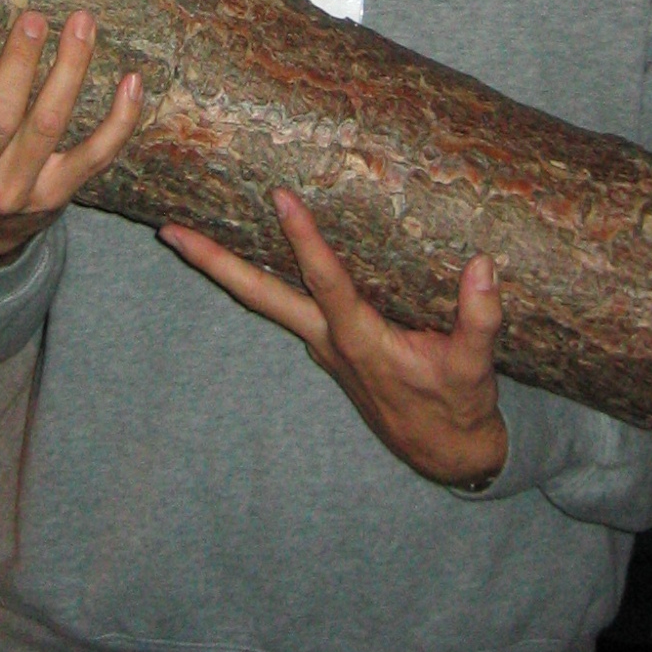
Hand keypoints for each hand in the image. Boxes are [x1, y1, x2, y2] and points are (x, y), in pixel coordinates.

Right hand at [0, 10, 142, 265]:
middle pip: (2, 126)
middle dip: (20, 71)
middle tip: (36, 18)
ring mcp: (23, 189)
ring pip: (51, 132)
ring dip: (70, 76)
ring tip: (82, 25)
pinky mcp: (64, 191)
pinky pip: (97, 157)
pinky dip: (119, 122)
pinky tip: (132, 80)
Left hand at [159, 190, 507, 487]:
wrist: (446, 453)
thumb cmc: (458, 406)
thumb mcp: (475, 366)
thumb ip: (480, 318)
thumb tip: (483, 266)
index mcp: (361, 340)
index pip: (325, 281)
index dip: (304, 240)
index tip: (281, 197)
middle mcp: (329, 339)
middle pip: (258, 296)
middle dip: (213, 263)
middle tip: (168, 230)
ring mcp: (323, 343)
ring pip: (263, 298)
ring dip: (222, 268)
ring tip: (183, 231)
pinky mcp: (329, 343)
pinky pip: (283, 302)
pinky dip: (257, 277)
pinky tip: (247, 250)